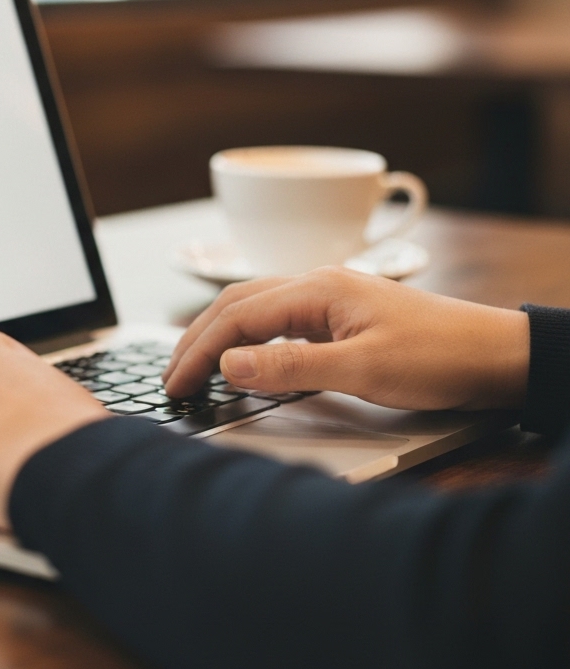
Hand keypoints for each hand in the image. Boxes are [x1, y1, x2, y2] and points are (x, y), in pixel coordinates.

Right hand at [163, 267, 529, 411]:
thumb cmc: (440, 358)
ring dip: (219, 332)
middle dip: (196, 338)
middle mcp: (317, 284)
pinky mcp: (341, 314)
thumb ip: (292, 366)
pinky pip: (279, 318)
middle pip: (237, 303)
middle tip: (171, 377)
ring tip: (193, 362)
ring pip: (255, 306)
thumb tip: (230, 362)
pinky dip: (248, 334)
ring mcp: (329, 296)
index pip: (237, 316)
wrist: (498, 354)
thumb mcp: (364, 369)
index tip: (175, 384)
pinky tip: (244, 352)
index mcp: (316, 289)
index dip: (198, 350)